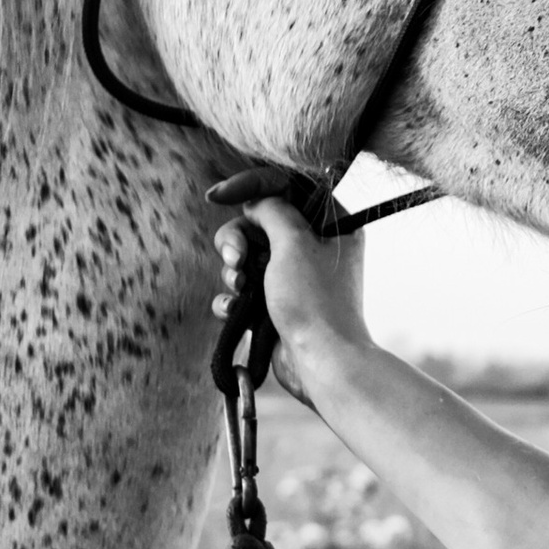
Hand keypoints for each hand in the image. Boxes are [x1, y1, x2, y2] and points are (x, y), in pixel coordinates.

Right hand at [211, 197, 371, 409]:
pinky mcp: (276, 304)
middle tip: (236, 260)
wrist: (321, 362)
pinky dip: (233, 299)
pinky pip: (243, 290)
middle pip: (259, 223)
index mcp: (331, 224)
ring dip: (233, 271)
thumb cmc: (315, 302)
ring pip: (246, 257)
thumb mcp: (293, 241)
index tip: (218, 195)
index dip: (250, 186)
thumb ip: (272, 211)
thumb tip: (257, 202)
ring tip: (240, 289)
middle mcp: (314, 247)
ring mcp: (293, 278)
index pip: (286, 186)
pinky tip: (234, 311)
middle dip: (238, 240)